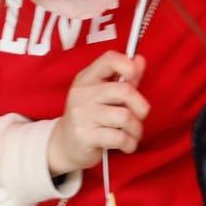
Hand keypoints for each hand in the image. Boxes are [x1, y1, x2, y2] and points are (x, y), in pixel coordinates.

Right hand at [47, 52, 148, 175]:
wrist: (64, 145)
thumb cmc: (89, 118)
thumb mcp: (103, 95)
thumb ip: (123, 80)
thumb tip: (139, 60)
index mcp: (88, 78)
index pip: (109, 59)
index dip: (128, 65)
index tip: (134, 78)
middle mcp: (83, 94)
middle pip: (124, 91)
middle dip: (141, 107)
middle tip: (140, 117)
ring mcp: (83, 115)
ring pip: (125, 117)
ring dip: (136, 129)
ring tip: (133, 134)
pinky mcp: (86, 136)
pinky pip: (119, 138)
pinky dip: (130, 143)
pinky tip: (127, 145)